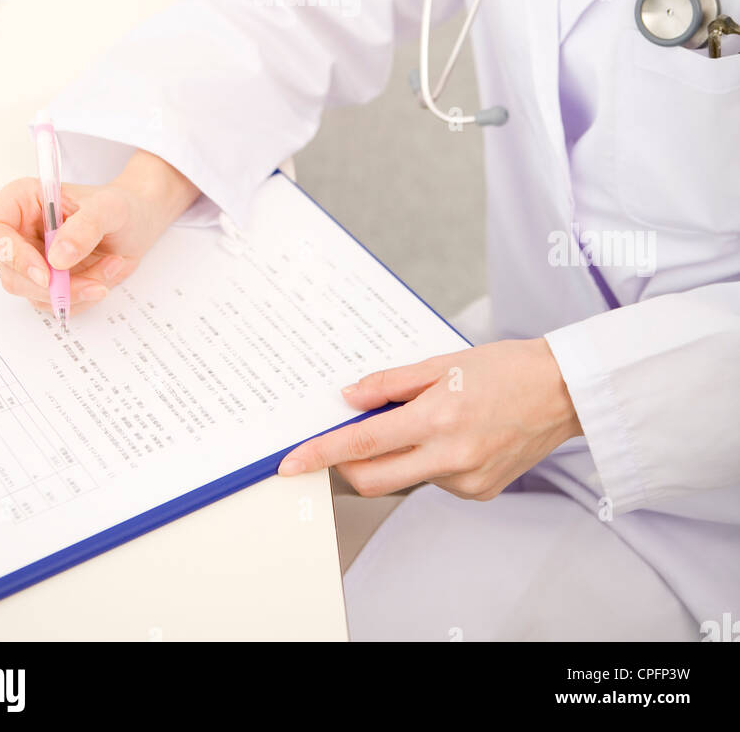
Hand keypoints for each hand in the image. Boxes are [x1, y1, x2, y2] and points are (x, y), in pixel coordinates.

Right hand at [0, 150, 199, 315]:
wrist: (137, 222)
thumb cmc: (120, 205)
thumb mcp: (110, 207)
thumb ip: (86, 227)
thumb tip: (57, 259)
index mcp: (20, 202)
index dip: (12, 257)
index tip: (47, 273)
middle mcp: (18, 233)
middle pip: (12, 274)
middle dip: (56, 284)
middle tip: (97, 281)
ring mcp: (30, 261)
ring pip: (34, 294)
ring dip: (77, 289)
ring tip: (112, 265)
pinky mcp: (46, 282)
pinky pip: (55, 303)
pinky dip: (83, 295)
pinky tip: (105, 274)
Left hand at [277, 338, 581, 499]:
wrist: (563, 391)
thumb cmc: (507, 368)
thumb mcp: (443, 362)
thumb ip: (391, 383)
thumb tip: (349, 398)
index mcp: (437, 418)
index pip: (362, 444)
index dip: (321, 454)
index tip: (292, 463)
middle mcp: (450, 456)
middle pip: (372, 478)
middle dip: (347, 464)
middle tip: (344, 440)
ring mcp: (466, 480)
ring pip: (404, 478)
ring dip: (395, 456)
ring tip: (427, 418)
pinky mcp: (480, 492)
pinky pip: (435, 482)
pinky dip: (428, 462)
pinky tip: (454, 435)